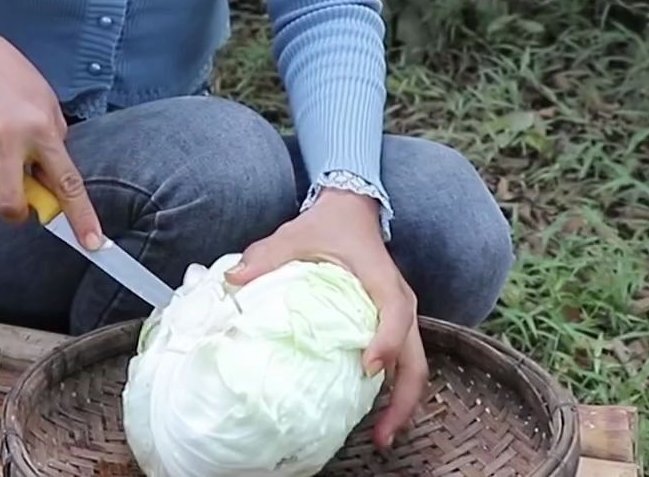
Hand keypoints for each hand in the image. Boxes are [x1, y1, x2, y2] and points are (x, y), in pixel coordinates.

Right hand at [0, 27, 103, 247]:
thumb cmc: (16, 85)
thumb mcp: (46, 109)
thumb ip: (50, 150)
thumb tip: (49, 195)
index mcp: (41, 129)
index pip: (66, 182)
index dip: (81, 216)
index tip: (93, 243)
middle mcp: (7, 135)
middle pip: (9, 204)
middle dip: (13, 212)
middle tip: (13, 199)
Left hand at [223, 188, 426, 451]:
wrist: (351, 209)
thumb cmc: (326, 224)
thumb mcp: (295, 235)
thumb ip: (266, 255)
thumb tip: (233, 280)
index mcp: (382, 281)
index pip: (394, 316)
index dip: (385, 343)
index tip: (366, 370)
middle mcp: (401, 302)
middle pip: (416, 357)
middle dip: (404, 400)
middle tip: (380, 437)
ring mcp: (402, 316)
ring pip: (414, 365)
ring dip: (402, 402)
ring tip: (380, 438)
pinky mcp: (393, 324)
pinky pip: (402, 361)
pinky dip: (393, 389)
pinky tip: (373, 414)